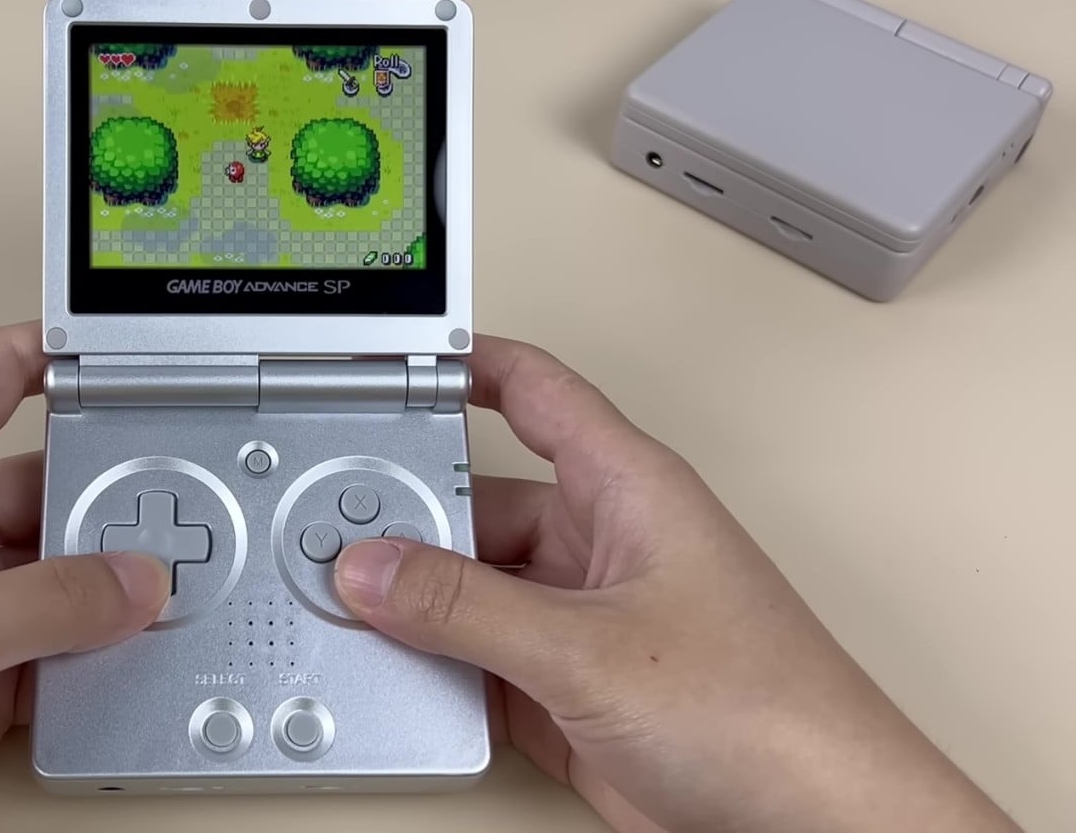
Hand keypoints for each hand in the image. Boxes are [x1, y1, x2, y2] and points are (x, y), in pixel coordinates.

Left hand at [0, 323, 169, 832]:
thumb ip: (44, 601)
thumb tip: (134, 583)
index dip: (50, 355)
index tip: (119, 353)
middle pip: (47, 483)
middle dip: (109, 499)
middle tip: (167, 510)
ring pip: (65, 570)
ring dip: (111, 585)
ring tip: (159, 590)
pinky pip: (66, 641)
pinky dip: (103, 648)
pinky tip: (129, 650)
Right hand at [333, 336, 1019, 832]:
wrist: (806, 822)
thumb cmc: (764, 710)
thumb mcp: (588, 648)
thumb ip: (468, 608)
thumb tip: (377, 570)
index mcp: (626, 488)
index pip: (534, 392)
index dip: (466, 364)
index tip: (395, 361)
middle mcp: (601, 542)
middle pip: (482, 500)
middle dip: (413, 516)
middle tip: (340, 531)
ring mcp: (582, 617)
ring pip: (476, 585)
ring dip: (424, 603)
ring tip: (359, 610)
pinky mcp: (570, 684)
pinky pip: (483, 654)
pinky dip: (441, 664)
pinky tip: (405, 670)